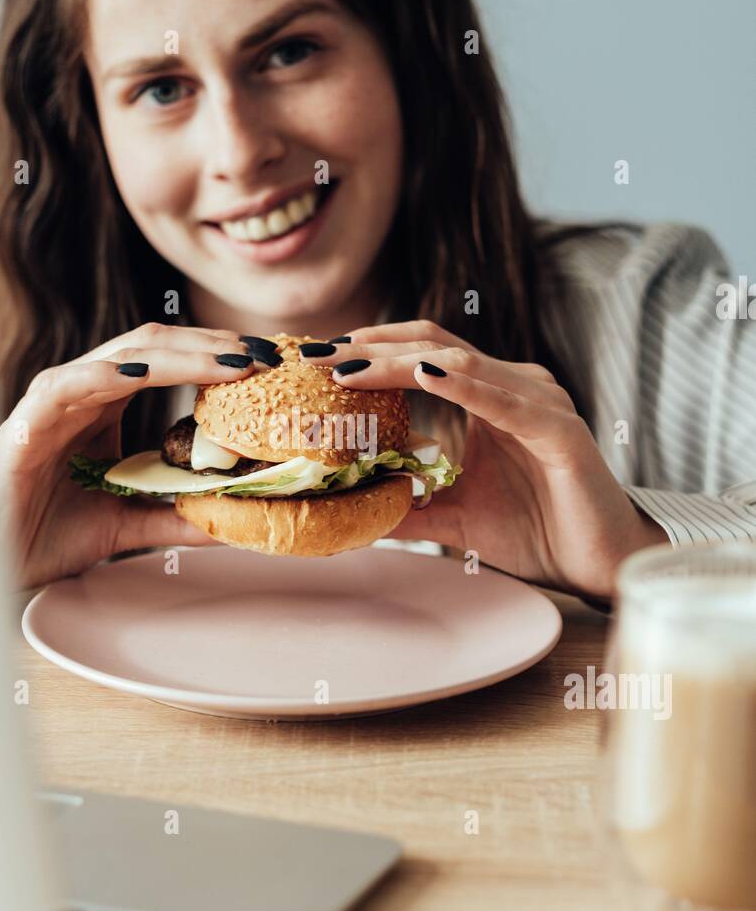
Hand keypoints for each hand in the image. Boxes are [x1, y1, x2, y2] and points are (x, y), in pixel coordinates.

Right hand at [0, 324, 255, 589]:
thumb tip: (233, 521)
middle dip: (213, 346)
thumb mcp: (127, 526)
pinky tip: (141, 375)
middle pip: (156, 347)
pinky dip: (104, 375)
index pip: (172, 363)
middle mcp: (84, 392)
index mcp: (107, 406)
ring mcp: (55, 401)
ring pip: (122, 356)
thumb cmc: (45, 535)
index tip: (270, 365)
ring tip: (228, 361)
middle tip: (265, 354)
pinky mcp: (27, 420)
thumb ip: (176, 518)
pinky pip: (66, 385)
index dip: (220, 358)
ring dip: (179, 355)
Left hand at [304, 322, 667, 599]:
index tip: (315, 359)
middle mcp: (514, 386)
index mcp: (489, 396)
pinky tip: (428, 374)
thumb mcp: (453, 517)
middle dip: (370, 347)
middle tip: (316, 354)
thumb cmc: (537, 533)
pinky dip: (466, 385)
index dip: (369, 351)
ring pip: (460, 363)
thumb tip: (354, 512)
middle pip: (431, 346)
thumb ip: (408, 507)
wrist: (596, 564)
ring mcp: (539, 402)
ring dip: (400, 361)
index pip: (420, 355)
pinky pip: (505, 400)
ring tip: (350, 366)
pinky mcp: (559, 429)